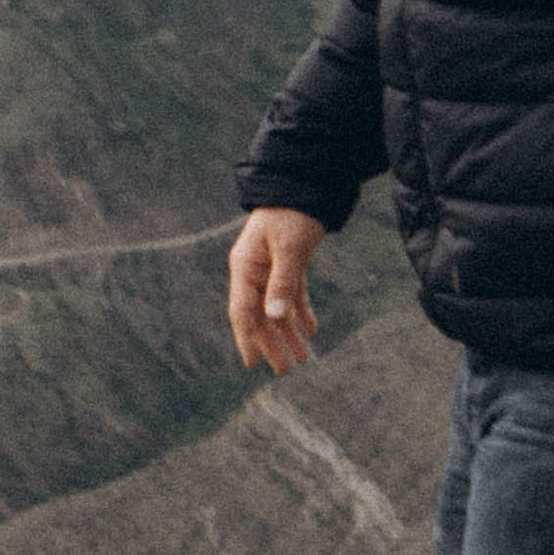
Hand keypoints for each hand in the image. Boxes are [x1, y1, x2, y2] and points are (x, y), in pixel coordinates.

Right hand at [228, 209, 324, 373]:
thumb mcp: (289, 247)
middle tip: (286, 370)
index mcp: (245, 266)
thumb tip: (276, 317)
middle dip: (273, 343)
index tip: (253, 364)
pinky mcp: (287, 264)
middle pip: (261, 315)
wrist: (303, 184)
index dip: (247, 338)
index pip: (243, 310)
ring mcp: (269, 268)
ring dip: (289, 333)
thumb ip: (282, 282)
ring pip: (277, 308)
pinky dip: (301, 312)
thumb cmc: (292, 213)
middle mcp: (254, 271)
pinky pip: (291, 295)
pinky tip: (311, 331)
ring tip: (304, 358)